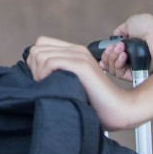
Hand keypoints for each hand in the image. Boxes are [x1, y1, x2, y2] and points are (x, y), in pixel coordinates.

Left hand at [26, 35, 152, 130]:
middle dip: (33, 68)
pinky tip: (53, 87)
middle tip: (44, 85)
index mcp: (74, 51)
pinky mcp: (81, 65)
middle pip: (36, 48)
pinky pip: (49, 62)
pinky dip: (44, 75)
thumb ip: (59, 73)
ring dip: (38, 74)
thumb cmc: (96, 103)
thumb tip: (33, 72)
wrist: (120, 109)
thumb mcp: (73, 83)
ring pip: (39, 54)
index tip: (41, 79)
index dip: (35, 62)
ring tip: (50, 88)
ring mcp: (79, 55)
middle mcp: (76, 49)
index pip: (41, 43)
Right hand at [99, 14, 152, 80]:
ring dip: (112, 59)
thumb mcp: (131, 23)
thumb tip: (115, 36)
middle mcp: (132, 59)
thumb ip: (121, 31)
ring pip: (115, 70)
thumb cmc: (149, 27)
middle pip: (111, 64)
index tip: (104, 50)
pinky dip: (118, 66)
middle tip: (111, 48)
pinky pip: (122, 76)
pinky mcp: (138, 75)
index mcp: (130, 47)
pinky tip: (123, 56)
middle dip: (108, 56)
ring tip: (120, 50)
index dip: (106, 54)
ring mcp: (135, 67)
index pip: (113, 56)